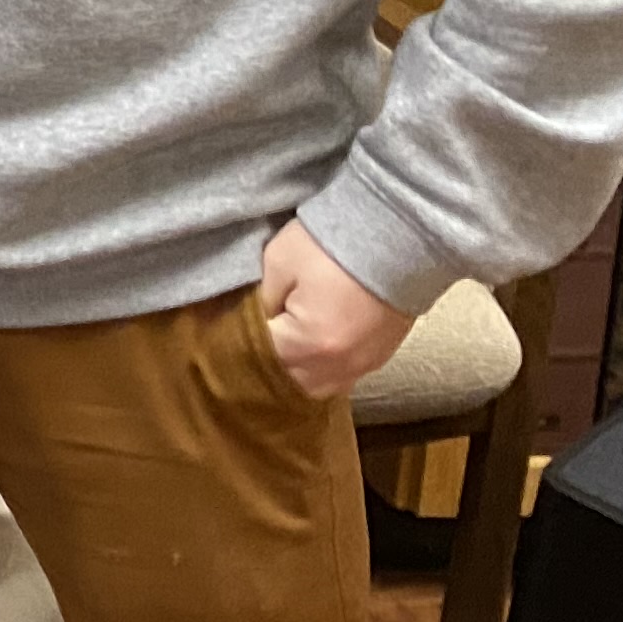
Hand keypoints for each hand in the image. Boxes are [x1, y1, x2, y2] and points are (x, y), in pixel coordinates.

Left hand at [257, 219, 418, 399]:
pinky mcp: (382, 356)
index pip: (262, 359)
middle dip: (269, 366)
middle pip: (291, 383)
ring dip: (299, 373)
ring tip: (282, 349)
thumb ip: (262, 301)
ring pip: (320, 386)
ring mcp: (365, 364)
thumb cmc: (330, 244)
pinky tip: (312, 350)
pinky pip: (344, 376)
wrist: (399, 234)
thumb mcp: (279, 262)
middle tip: (252, 344)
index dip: (240, 345)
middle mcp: (340, 365)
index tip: (223, 336)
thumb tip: (258, 321)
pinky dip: (324, 370)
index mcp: (310, 344)